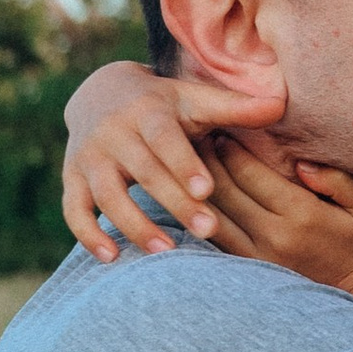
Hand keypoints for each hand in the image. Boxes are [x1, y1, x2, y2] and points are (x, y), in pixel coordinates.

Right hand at [61, 58, 286, 261]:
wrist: (100, 94)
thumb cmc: (165, 105)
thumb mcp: (195, 100)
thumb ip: (236, 107)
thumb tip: (281, 103)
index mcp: (147, 111)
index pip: (165, 139)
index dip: (184, 164)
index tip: (207, 190)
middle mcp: (113, 132)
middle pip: (144, 172)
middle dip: (174, 203)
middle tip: (208, 231)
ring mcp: (89, 157)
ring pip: (108, 195)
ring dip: (134, 225)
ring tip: (166, 252)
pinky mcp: (72, 178)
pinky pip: (74, 209)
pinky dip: (88, 234)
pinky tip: (111, 257)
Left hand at [203, 144, 352, 326]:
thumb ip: (340, 180)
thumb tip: (302, 164)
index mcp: (300, 214)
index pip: (251, 174)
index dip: (231, 150)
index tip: (221, 129)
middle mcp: (273, 235)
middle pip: (226, 191)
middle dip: (207, 161)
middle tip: (196, 137)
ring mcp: (257, 256)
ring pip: (214, 215)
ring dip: (197, 187)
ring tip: (187, 162)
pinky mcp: (248, 270)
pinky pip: (215, 238)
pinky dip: (201, 214)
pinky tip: (194, 195)